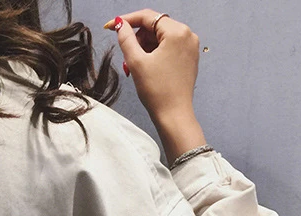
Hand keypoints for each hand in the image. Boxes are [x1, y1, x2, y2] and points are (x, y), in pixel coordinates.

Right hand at [104, 10, 206, 163]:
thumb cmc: (157, 91)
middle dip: (137, 39)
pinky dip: (155, 53)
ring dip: (144, 48)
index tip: (110, 26)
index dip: (126, 20)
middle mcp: (187, 34)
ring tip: (137, 67)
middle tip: (127, 58)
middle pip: (154, 26)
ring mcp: (190, 46)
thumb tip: (119, 24)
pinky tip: (147, 68)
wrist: (173, 114)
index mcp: (176, 32)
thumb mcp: (136, 62)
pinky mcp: (189, 57)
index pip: (147, 17)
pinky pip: (168, 47)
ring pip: (160, 37)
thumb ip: (126, 39)